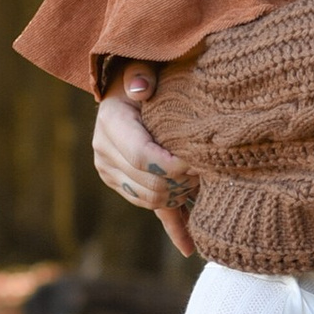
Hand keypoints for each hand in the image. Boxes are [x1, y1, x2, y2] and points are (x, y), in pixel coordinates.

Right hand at [93, 75, 197, 257]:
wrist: (131, 88)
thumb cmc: (145, 75)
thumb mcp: (142, 66)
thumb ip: (142, 74)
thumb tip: (141, 89)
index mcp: (111, 124)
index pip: (143, 156)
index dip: (174, 164)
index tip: (198, 160)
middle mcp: (105, 152)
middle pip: (150, 183)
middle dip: (181, 180)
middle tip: (207, 166)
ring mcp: (113, 173)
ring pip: (152, 200)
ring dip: (180, 194)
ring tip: (202, 177)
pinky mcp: (126, 187)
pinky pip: (152, 212)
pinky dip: (173, 228)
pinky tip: (189, 247)